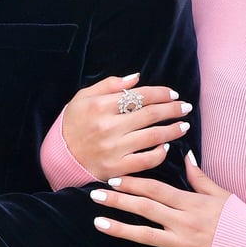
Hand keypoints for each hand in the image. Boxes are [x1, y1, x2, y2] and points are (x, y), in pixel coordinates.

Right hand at [62, 73, 192, 181]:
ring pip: (152, 137)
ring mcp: (113, 149)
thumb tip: (136, 78)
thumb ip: (110, 85)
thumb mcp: (83, 97)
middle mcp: (108, 127)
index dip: (160, 94)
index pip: (140, 96)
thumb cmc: (73, 123)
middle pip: (150, 115)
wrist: (59, 157)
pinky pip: (145, 161)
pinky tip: (165, 147)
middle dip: (173, 109)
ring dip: (172, 130)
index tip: (173, 94)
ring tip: (184, 126)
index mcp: (101, 106)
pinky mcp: (116, 168)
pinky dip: (159, 154)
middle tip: (186, 107)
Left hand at [89, 153, 229, 246]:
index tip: (114, 178)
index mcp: (191, 202)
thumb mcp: (221, 193)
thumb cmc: (241, 218)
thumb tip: (185, 154)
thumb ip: (199, 176)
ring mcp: (182, 246)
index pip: (156, 189)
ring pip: (144, 236)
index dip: (133, 183)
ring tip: (98, 222)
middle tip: (95, 195)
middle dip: (118, 200)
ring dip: (119, 229)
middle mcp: (183, 223)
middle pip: (145, 208)